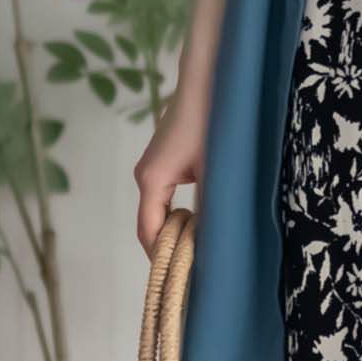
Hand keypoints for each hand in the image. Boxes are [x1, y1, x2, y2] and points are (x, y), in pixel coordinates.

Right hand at [134, 84, 205, 256]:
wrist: (210, 81)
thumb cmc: (213, 121)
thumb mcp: (215, 171)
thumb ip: (210, 208)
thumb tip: (211, 244)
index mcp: (152, 179)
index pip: (149, 232)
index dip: (163, 258)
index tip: (183, 279)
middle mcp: (147, 175)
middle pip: (152, 225)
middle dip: (171, 249)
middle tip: (196, 271)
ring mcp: (154, 168)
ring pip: (161, 212)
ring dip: (178, 232)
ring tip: (201, 252)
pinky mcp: (167, 162)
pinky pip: (166, 199)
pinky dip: (180, 215)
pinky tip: (203, 222)